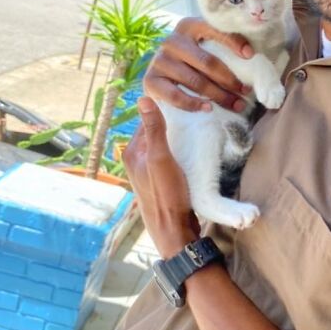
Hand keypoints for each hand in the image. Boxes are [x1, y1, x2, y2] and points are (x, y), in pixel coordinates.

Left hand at [123, 97, 199, 257]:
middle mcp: (138, 159)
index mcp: (132, 152)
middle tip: (196, 113)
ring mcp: (149, 170)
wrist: (174, 231)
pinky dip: (181, 149)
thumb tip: (143, 98)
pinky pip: (171, 156)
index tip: (186, 102)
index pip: (148, 120)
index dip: (166, 110)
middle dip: (173, 122)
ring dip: (179, 136)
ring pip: (165, 143)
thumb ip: (154, 129)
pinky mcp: (162, 179)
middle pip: (157, 131)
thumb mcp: (161, 158)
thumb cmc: (167, 195)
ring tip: (198, 128)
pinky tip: (194, 148)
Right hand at [144, 17, 253, 112]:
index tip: (251, 56)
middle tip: (246, 92)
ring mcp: (159, 60)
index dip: (234, 42)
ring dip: (219, 96)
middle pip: (208, 62)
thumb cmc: (194, 61)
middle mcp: (172, 40)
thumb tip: (253, 55)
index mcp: (189, 26)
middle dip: (230, 80)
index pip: (214, 30)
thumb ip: (223, 46)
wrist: (163, 78)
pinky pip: (175, 95)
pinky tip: (208, 109)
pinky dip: (194, 104)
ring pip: (196, 81)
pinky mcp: (150, 81)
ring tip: (236, 105)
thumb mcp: (207, 48)